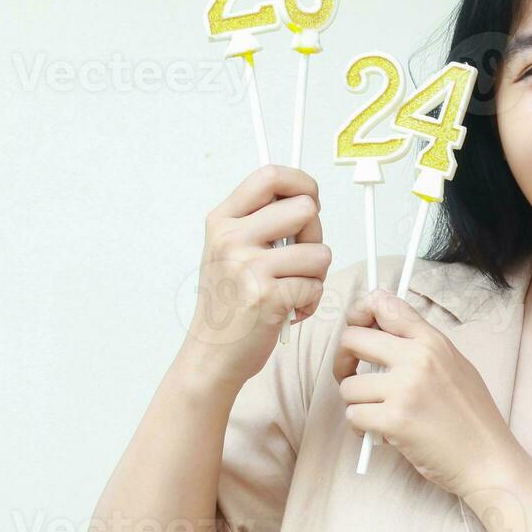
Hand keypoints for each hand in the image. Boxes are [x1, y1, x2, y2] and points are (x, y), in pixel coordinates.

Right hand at [180, 164, 331, 391]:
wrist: (211, 355)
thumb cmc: (230, 303)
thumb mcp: (230, 251)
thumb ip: (261, 221)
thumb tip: (307, 196)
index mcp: (222, 220)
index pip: (270, 176)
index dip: (302, 183)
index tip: (311, 199)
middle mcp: (232, 238)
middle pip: (306, 209)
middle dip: (315, 235)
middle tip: (298, 260)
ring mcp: (248, 267)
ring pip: (320, 252)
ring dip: (315, 276)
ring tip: (290, 290)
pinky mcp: (268, 297)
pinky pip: (316, 286)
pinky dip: (310, 302)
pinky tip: (287, 312)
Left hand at [333, 289, 527, 497]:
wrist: (488, 459)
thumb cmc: (472, 417)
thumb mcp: (455, 365)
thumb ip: (420, 345)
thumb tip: (380, 329)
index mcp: (433, 341)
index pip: (384, 305)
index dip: (359, 312)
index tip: (356, 329)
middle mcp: (418, 358)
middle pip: (352, 339)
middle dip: (343, 360)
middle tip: (353, 377)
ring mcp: (405, 389)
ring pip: (348, 385)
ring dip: (356, 403)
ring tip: (378, 413)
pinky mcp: (395, 420)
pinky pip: (354, 416)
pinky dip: (361, 428)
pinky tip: (381, 432)